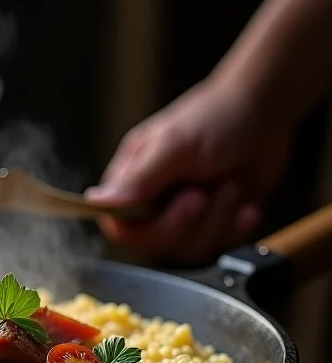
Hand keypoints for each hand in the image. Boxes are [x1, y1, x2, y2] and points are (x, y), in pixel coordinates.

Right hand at [85, 77, 291, 265]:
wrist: (265, 113)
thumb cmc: (215, 116)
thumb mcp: (174, 145)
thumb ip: (137, 178)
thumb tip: (97, 201)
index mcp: (131, 182)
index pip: (119, 226)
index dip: (146, 228)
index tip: (177, 204)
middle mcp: (152, 204)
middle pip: (154, 244)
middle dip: (187, 222)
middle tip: (203, 191)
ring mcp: (182, 217)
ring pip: (187, 249)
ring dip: (217, 220)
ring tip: (229, 187)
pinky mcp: (211, 226)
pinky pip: (216, 249)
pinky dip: (236, 228)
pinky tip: (245, 205)